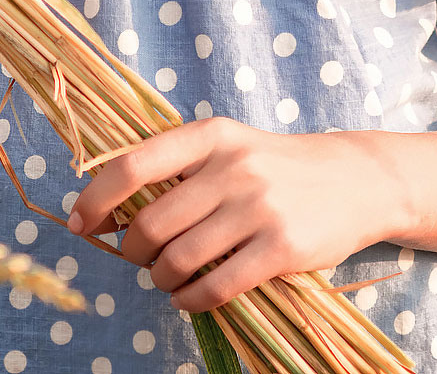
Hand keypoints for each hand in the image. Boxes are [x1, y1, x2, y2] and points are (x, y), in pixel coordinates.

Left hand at [63, 119, 384, 314]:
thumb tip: (112, 208)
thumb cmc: (275, 166)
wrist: (356, 180)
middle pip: (151, 223)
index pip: (132, 166)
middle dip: (132, 251)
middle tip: (137, 259)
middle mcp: (232, 167)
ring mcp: (258, 208)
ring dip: (161, 279)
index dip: (96, 199)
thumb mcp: (228, 146)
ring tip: (166, 279)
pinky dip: (191, 300)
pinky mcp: (281, 248)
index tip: (81, 224)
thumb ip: (178, 167)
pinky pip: (217, 286)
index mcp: (210, 136)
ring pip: (179, 259)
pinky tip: (189, 297)